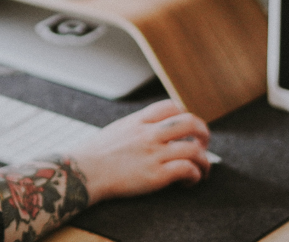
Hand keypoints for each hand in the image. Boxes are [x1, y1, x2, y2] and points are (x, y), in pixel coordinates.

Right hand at [67, 99, 210, 203]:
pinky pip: (187, 170)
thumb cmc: (96, 155)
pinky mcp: (156, 175)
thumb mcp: (117, 130)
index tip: (187, 129)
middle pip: (190, 122)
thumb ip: (136, 127)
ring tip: (202, 170)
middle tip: (203, 144)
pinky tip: (188, 182)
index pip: (171, 106)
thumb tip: (151, 129)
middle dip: (204, 133)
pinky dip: (194, 176)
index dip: (185, 115)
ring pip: (194, 149)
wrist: (84, 172)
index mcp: (139, 121)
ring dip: (204, 161)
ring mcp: (154, 154)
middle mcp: (149, 134)